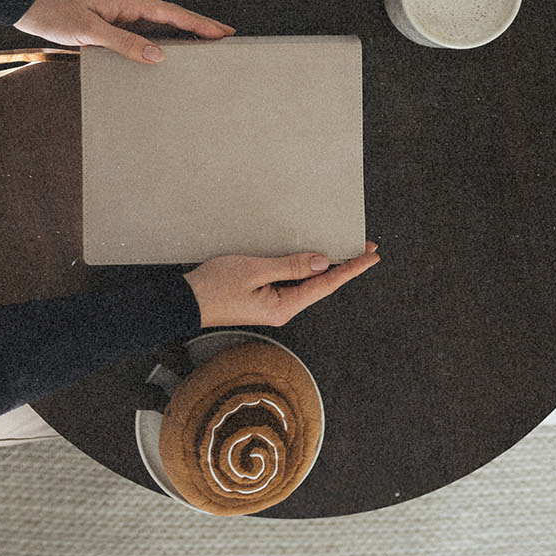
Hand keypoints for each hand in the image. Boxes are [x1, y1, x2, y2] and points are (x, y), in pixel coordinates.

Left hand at [13, 0, 234, 63]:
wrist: (24, 2)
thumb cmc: (53, 11)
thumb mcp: (89, 30)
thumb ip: (123, 43)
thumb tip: (158, 56)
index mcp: (126, 0)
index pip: (171, 13)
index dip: (199, 23)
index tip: (223, 32)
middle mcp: (125, 5)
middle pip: (170, 17)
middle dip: (198, 27)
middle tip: (224, 39)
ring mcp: (116, 14)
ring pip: (156, 26)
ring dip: (179, 36)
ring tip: (202, 49)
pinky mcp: (105, 23)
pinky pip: (139, 34)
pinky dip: (155, 43)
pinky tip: (160, 55)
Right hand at [183, 242, 379, 327]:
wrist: (184, 302)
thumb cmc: (213, 287)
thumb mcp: (255, 270)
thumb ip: (291, 266)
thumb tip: (324, 263)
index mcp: (284, 307)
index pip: (326, 285)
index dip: (350, 268)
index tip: (370, 255)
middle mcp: (283, 309)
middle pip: (321, 285)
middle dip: (344, 266)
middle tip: (364, 246)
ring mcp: (273, 304)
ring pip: (307, 283)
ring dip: (326, 266)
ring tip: (344, 249)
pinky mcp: (263, 298)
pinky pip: (292, 281)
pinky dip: (306, 268)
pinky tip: (312, 257)